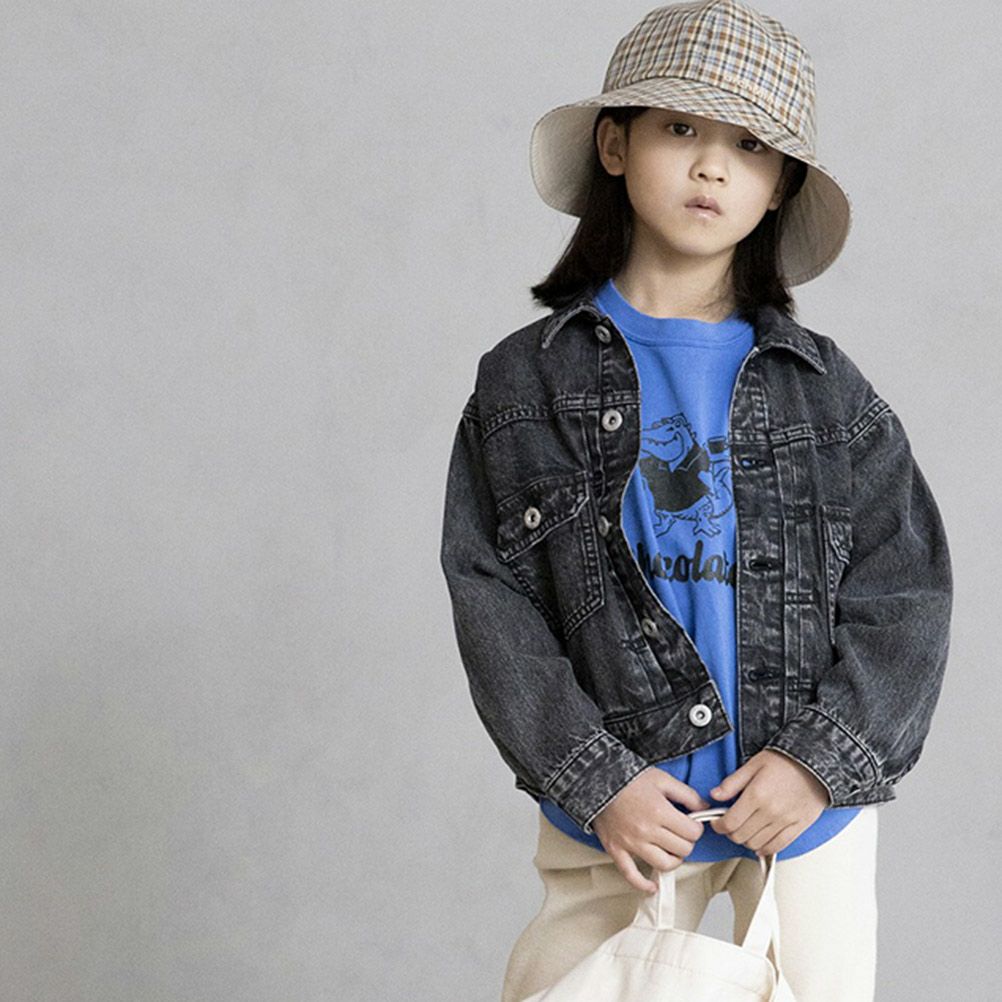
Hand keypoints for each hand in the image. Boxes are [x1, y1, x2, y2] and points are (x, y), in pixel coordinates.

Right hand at [591, 767, 709, 894]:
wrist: (596, 780)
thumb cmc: (629, 778)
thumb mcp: (662, 779)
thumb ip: (686, 794)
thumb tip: (704, 808)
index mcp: (659, 811)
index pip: (692, 832)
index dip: (696, 828)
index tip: (691, 824)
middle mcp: (646, 831)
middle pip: (682, 849)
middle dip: (686, 842)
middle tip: (681, 833)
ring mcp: (631, 843)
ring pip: (663, 864)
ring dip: (673, 860)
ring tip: (671, 850)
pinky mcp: (616, 850)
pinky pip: (631, 875)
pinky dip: (643, 884)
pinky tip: (652, 886)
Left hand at [708, 749, 830, 856]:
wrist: (816, 763)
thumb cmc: (786, 761)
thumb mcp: (753, 764)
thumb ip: (732, 782)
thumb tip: (715, 795)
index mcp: (756, 795)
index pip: (730, 822)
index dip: (718, 825)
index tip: (716, 822)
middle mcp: (770, 812)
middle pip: (741, 836)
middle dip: (730, 832)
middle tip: (729, 824)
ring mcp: (785, 822)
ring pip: (756, 844)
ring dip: (745, 840)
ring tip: (744, 830)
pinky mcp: (798, 827)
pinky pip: (777, 847)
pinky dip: (765, 849)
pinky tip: (759, 843)